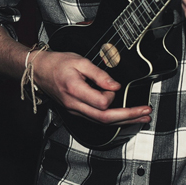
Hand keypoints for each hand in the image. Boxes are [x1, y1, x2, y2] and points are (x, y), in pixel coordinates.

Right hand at [31, 50, 151, 125]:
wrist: (39, 71)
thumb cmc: (57, 63)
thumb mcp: (80, 61)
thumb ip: (99, 74)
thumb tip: (115, 87)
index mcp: (75, 91)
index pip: (101, 103)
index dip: (112, 96)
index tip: (115, 85)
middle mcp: (75, 105)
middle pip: (105, 119)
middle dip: (129, 117)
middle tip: (146, 113)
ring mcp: (75, 111)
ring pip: (102, 123)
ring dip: (124, 121)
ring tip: (142, 117)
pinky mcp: (76, 111)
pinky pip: (97, 119)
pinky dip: (114, 119)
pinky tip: (125, 116)